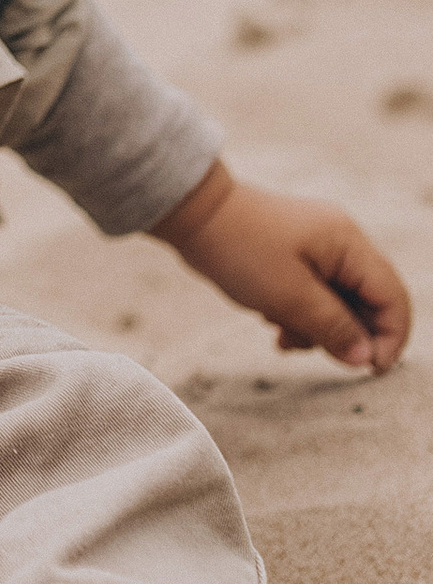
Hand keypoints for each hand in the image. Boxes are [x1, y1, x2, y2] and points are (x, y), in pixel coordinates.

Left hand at [155, 162, 411, 372]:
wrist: (191, 213)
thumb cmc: (239, 248)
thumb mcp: (289, 297)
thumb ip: (333, 328)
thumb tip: (365, 358)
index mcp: (348, 244)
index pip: (392, 297)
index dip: (390, 337)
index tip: (371, 370)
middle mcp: (340, 243)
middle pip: (368, 302)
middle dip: (345, 334)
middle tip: (316, 349)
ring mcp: (317, 249)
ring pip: (338, 304)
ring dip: (317, 328)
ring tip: (283, 334)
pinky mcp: (295, 257)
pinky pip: (313, 296)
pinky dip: (299, 315)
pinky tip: (273, 322)